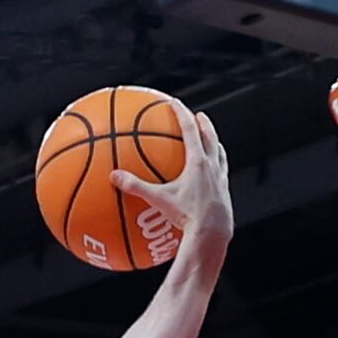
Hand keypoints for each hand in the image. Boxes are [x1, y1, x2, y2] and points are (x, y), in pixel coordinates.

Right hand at [120, 108, 232, 265]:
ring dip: (214, 145)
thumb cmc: (187, 217)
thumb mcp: (159, 200)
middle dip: (204, 125)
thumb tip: (114, 176)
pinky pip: (220, 176)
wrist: (213, 235)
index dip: (182, 114)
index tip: (174, 103)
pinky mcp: (224, 194)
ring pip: (219, 155)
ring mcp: (221, 180)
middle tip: (199, 116)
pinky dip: (215, 170)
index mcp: (198, 162)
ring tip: (210, 142)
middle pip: (210, 137)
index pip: (190, 129)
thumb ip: (136, 187)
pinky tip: (210, 179)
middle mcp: (212, 167)